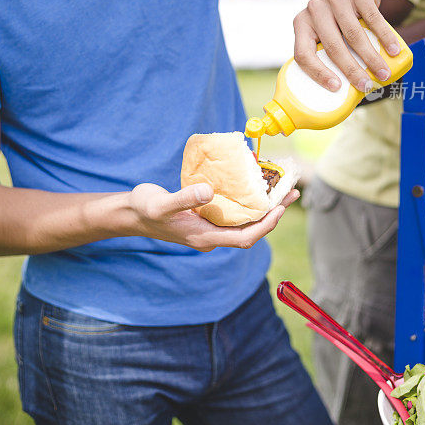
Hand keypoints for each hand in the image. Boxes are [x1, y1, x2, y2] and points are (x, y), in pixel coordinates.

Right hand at [128, 182, 299, 251]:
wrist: (131, 214)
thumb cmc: (145, 208)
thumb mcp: (161, 203)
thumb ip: (184, 198)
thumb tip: (209, 191)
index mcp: (205, 237)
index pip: (245, 238)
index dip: (265, 225)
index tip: (280, 208)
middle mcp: (212, 236)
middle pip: (251, 230)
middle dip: (274, 213)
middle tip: (293, 192)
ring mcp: (210, 228)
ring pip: (245, 221)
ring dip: (265, 207)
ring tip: (282, 188)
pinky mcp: (207, 218)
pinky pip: (235, 213)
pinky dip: (249, 201)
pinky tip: (254, 186)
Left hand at [293, 0, 401, 91]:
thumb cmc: (339, 18)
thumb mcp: (325, 31)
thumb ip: (328, 51)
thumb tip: (345, 90)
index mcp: (301, 23)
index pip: (303, 54)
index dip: (318, 73)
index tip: (336, 87)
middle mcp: (314, 9)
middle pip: (333, 47)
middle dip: (352, 71)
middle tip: (366, 86)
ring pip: (354, 35)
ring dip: (371, 58)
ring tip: (384, 74)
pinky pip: (373, 19)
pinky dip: (385, 37)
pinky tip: (394, 51)